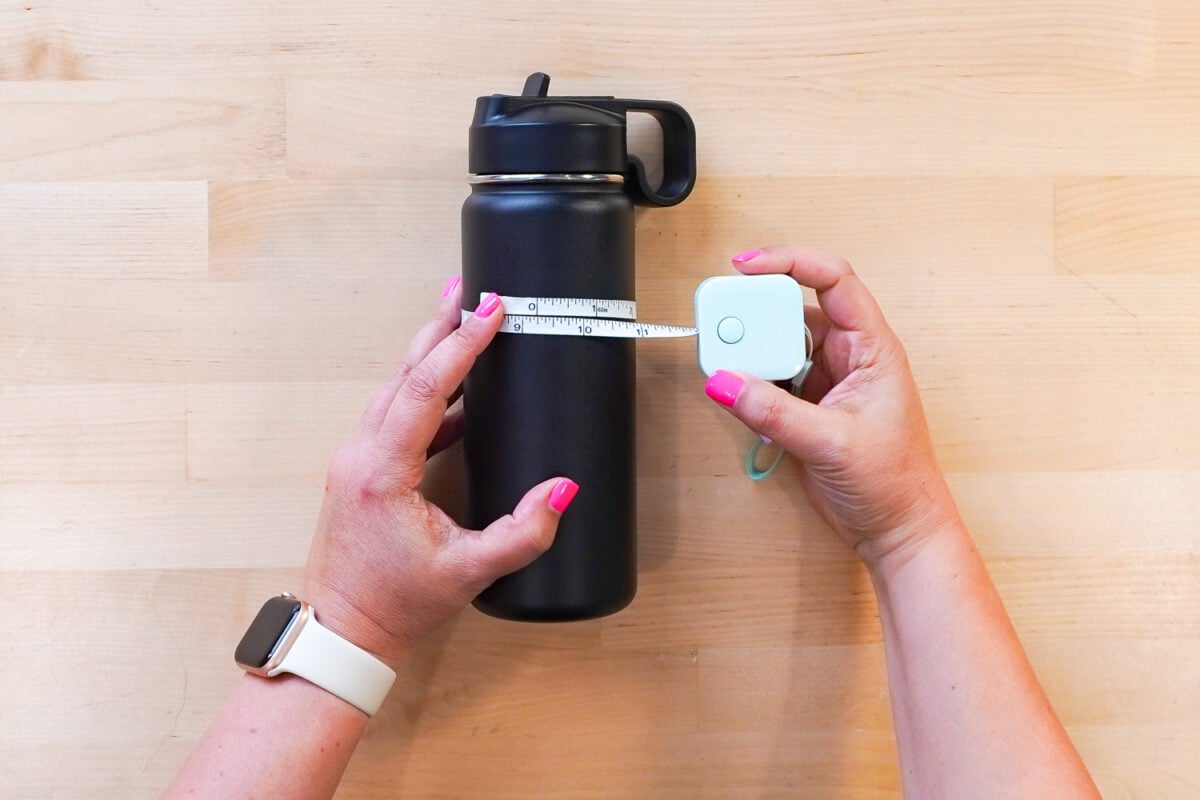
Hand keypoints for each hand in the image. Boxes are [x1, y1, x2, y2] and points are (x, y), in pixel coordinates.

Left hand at [303, 280, 578, 666]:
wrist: (341, 632)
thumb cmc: (393, 605)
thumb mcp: (468, 572)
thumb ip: (522, 533)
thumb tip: (562, 489)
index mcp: (383, 470)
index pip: (428, 387)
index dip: (463, 343)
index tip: (492, 309)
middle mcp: (362, 454)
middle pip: (405, 372)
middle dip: (441, 327)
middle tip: (471, 288)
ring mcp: (357, 460)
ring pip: (396, 388)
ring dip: (431, 353)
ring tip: (464, 322)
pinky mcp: (363, 471)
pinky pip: (396, 415)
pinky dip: (428, 392)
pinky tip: (460, 393)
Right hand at [705, 246, 959, 571]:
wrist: (897, 529)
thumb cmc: (895, 482)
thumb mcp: (831, 442)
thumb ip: (773, 410)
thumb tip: (726, 381)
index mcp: (872, 347)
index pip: (832, 280)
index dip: (790, 262)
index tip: (748, 266)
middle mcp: (849, 356)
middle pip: (794, 309)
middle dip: (757, 315)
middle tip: (726, 330)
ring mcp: (827, 380)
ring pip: (779, 345)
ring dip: (752, 352)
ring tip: (730, 367)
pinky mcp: (809, 406)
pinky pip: (772, 379)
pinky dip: (751, 383)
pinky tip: (741, 396)